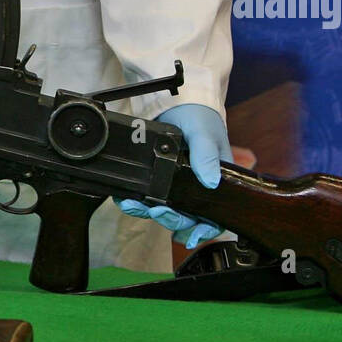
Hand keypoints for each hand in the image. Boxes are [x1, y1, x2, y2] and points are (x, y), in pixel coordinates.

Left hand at [117, 103, 232, 248]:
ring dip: (147, 212)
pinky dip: (136, 202)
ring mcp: (175, 185)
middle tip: (157, 212)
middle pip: (185, 218)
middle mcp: (195, 187)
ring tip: (134, 205)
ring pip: (163, 210)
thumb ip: (206, 155)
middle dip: (170, 220)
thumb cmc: (199, 116)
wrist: (175, 103)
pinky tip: (126, 199)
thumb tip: (211, 182)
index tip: (190, 238)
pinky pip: (146, 198)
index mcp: (214, 180)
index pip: (214, 216)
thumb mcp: (204, 133)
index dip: (204, 231)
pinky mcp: (156, 179)